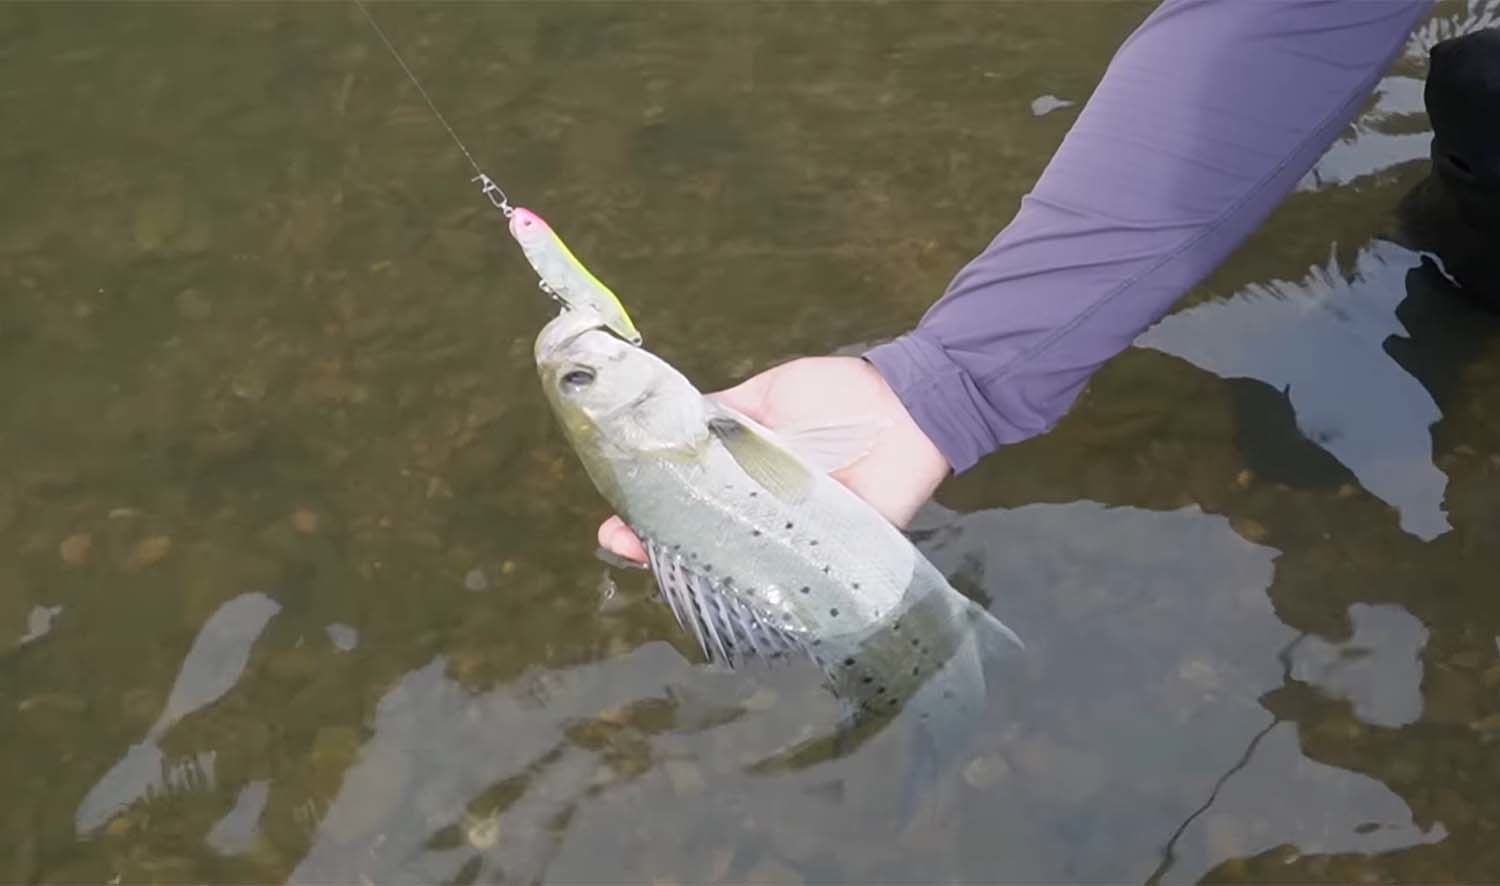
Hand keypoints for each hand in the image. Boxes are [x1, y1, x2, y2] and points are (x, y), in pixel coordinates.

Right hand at [597, 355, 950, 563]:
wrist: (906, 406)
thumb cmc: (839, 394)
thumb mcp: (770, 395)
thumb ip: (726, 413)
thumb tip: (672, 424)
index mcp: (745, 470)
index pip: (688, 493)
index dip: (648, 504)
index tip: (615, 515)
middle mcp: (762, 508)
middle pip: (703, 535)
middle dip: (657, 542)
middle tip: (620, 542)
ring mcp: (792, 534)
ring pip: (736, 560)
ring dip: (695, 566)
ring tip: (654, 562)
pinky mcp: (830, 553)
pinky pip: (789, 577)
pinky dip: (758, 586)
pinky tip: (721, 587)